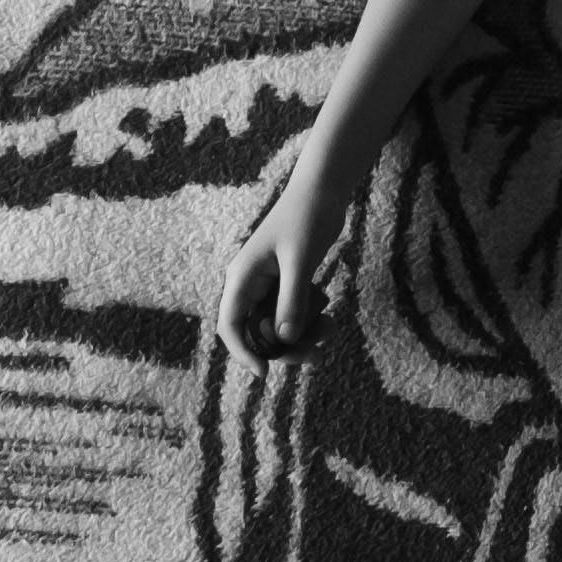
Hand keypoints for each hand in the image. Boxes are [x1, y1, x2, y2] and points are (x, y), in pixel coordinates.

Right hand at [213, 152, 356, 365]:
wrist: (324, 189)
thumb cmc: (307, 217)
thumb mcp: (301, 260)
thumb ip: (292, 299)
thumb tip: (285, 339)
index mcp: (242, 277)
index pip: (230, 326)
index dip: (243, 352)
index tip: (266, 372)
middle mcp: (250, 284)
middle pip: (257, 332)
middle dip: (284, 347)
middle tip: (316, 355)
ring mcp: (268, 284)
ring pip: (278, 324)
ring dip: (301, 335)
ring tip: (330, 331)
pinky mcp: (286, 282)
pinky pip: (292, 312)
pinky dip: (309, 318)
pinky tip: (329, 313)